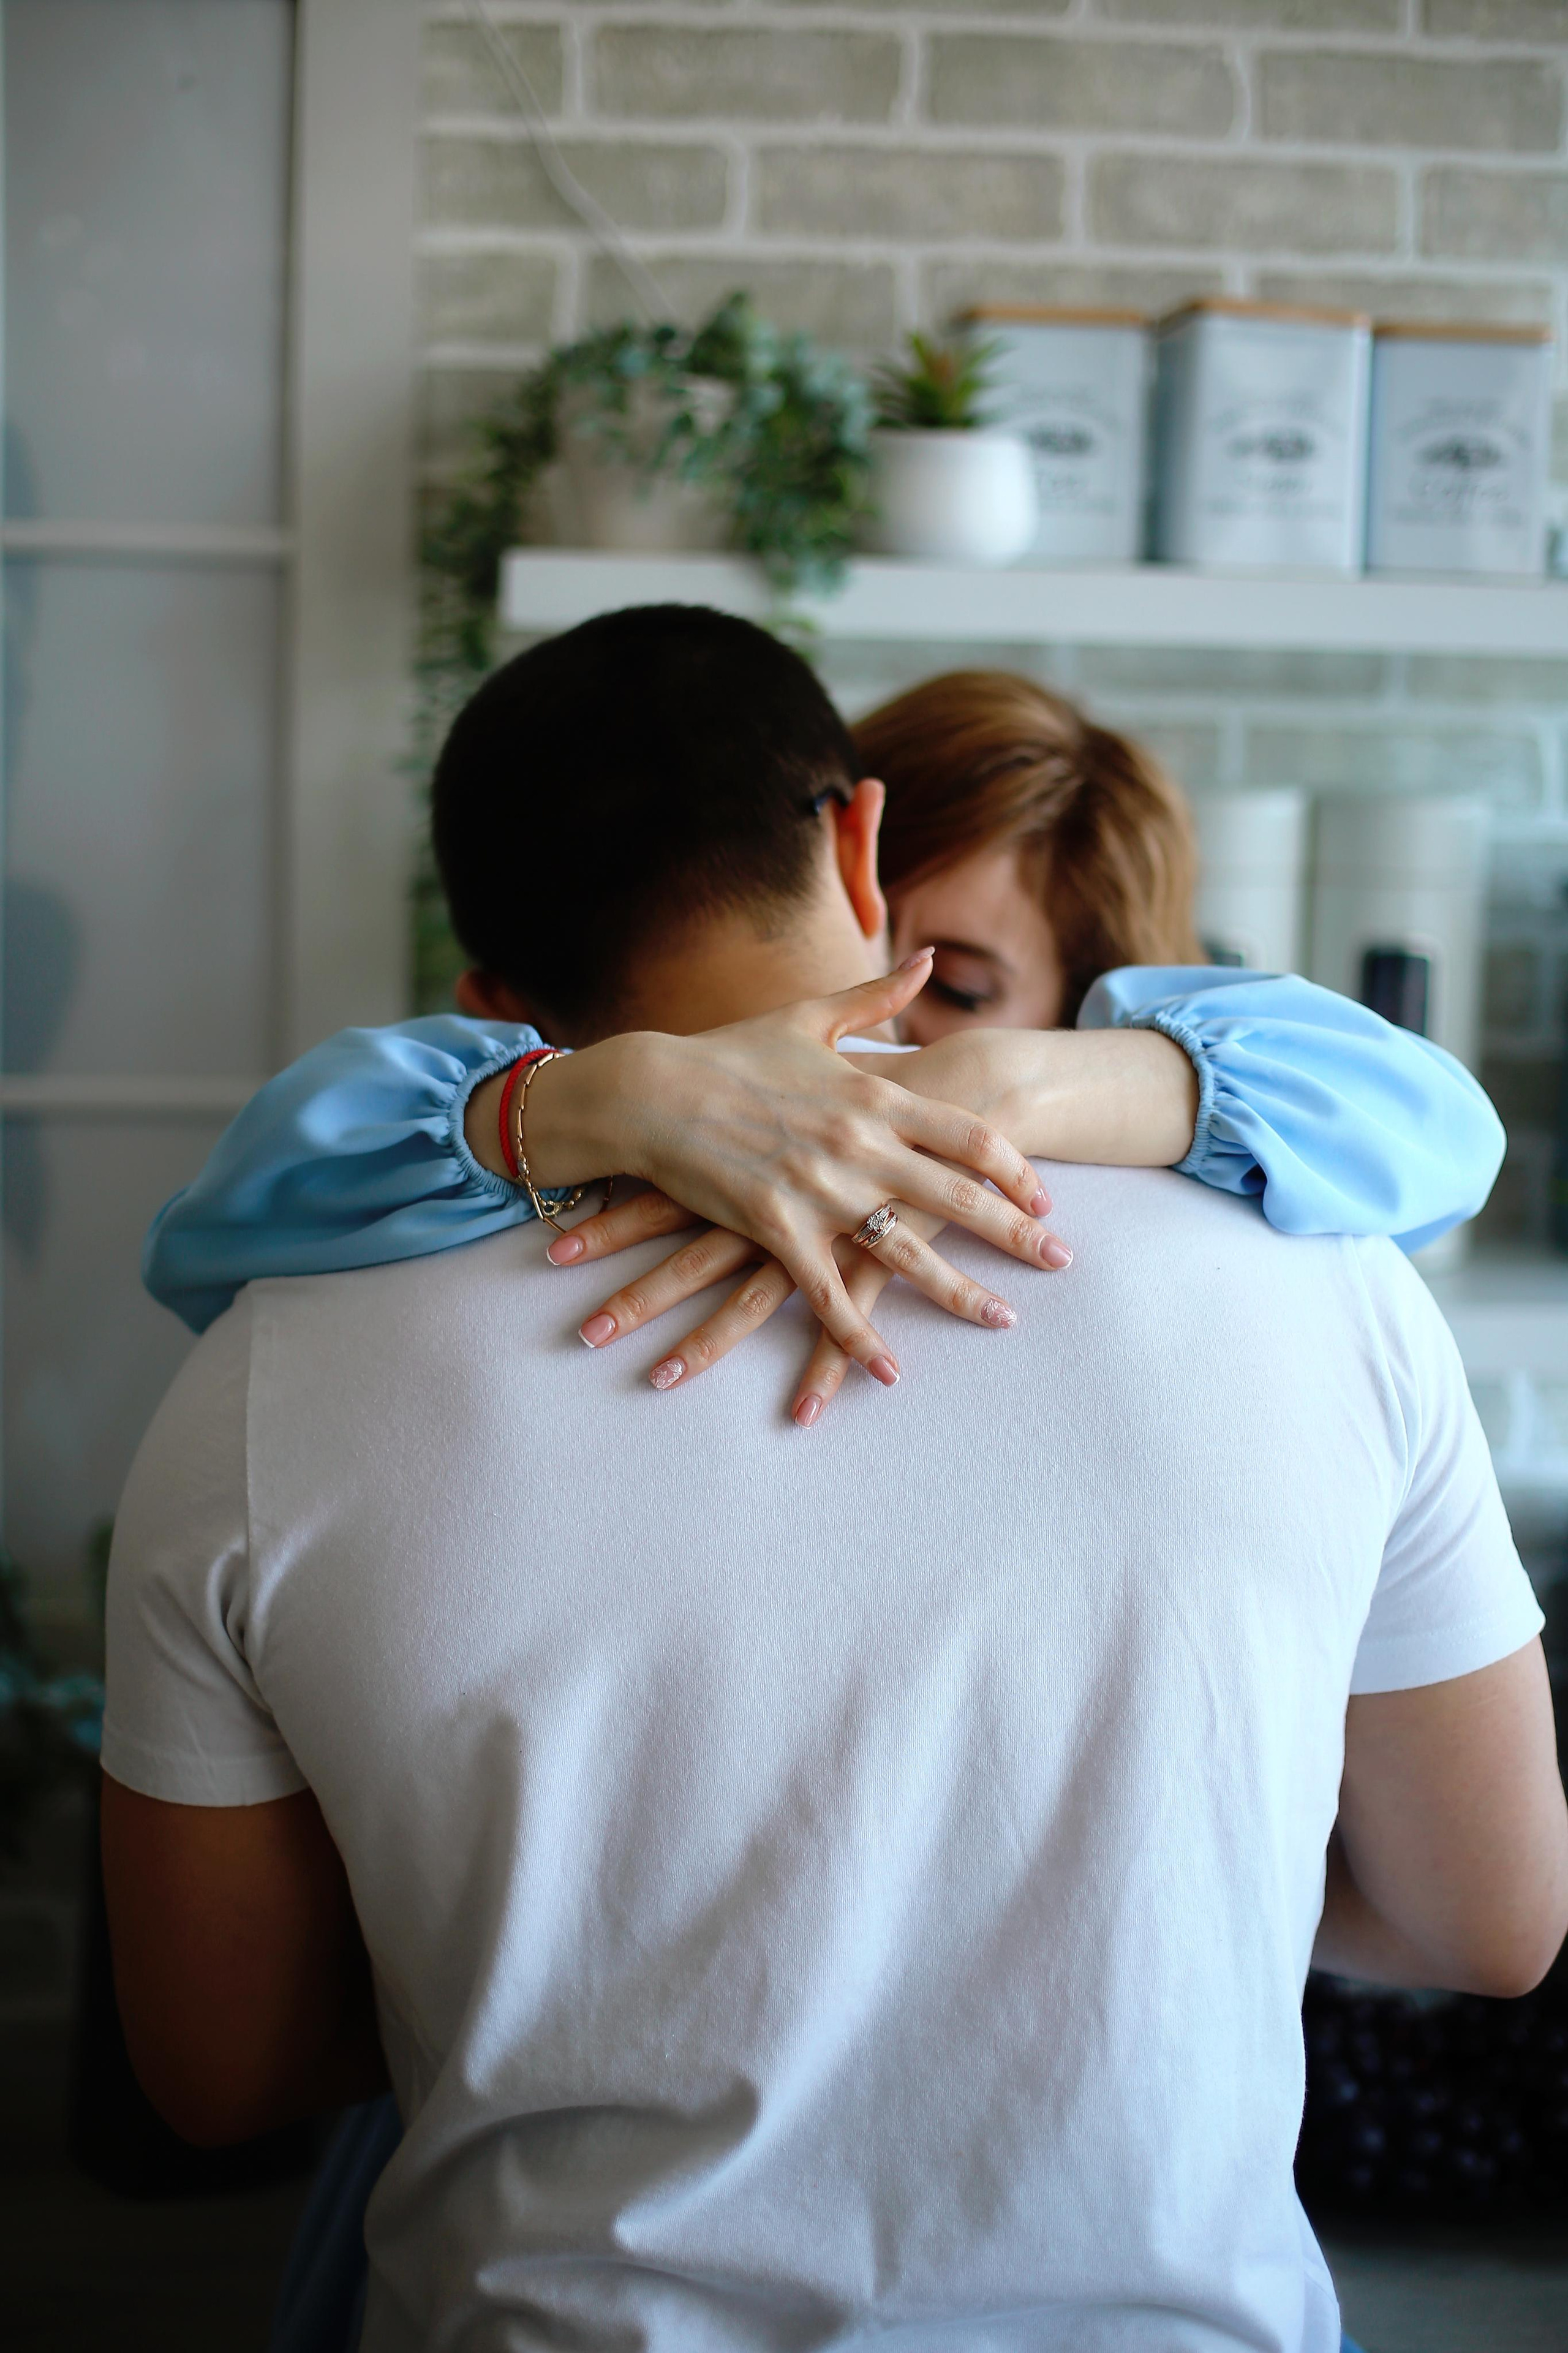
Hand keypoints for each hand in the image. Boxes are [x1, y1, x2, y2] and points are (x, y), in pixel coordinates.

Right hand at [525, 955, 1066, 1383]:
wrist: (652, 1091)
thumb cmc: (730, 1052)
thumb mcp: (810, 1017)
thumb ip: (878, 997)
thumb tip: (927, 958)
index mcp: (873, 1094)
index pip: (968, 1135)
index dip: (1015, 1168)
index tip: (1044, 1196)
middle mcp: (858, 1144)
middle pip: (959, 1196)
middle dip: (1017, 1234)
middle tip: (1062, 1261)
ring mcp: (819, 1190)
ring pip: (906, 1253)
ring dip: (960, 1292)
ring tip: (1003, 1320)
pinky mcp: (775, 1228)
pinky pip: (827, 1295)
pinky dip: (860, 1336)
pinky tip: (891, 1371)